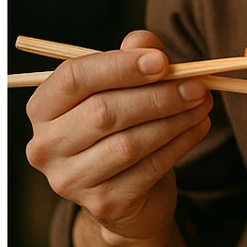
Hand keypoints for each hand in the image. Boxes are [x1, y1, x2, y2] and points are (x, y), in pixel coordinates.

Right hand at [25, 29, 212, 244]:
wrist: (128, 195)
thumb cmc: (121, 127)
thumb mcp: (124, 87)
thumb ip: (132, 58)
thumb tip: (145, 43)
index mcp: (43, 108)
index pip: (74, 78)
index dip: (120, 66)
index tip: (162, 61)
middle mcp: (46, 146)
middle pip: (104, 112)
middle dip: (157, 95)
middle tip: (196, 85)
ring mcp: (71, 179)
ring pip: (129, 143)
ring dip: (174, 119)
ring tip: (203, 103)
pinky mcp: (103, 203)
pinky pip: (148, 168)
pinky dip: (180, 144)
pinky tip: (199, 126)